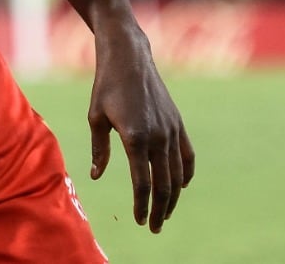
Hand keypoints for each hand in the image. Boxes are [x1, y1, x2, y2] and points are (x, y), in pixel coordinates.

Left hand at [87, 26, 194, 232]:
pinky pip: (187, 155)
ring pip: (177, 173)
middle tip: (154, 227)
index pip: (142, 182)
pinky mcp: (177, 122)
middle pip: (164, 184)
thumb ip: (99, 149)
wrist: (129, 56)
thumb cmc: (107, 86)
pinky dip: (186, 173)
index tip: (139, 220)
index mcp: (135, 136)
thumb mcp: (96, 117)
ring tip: (165, 213)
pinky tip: (181, 185)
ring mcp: (171, 129)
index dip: (141, 204)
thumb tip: (96, 176)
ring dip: (173, 196)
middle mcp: (158, 135)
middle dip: (159, 209)